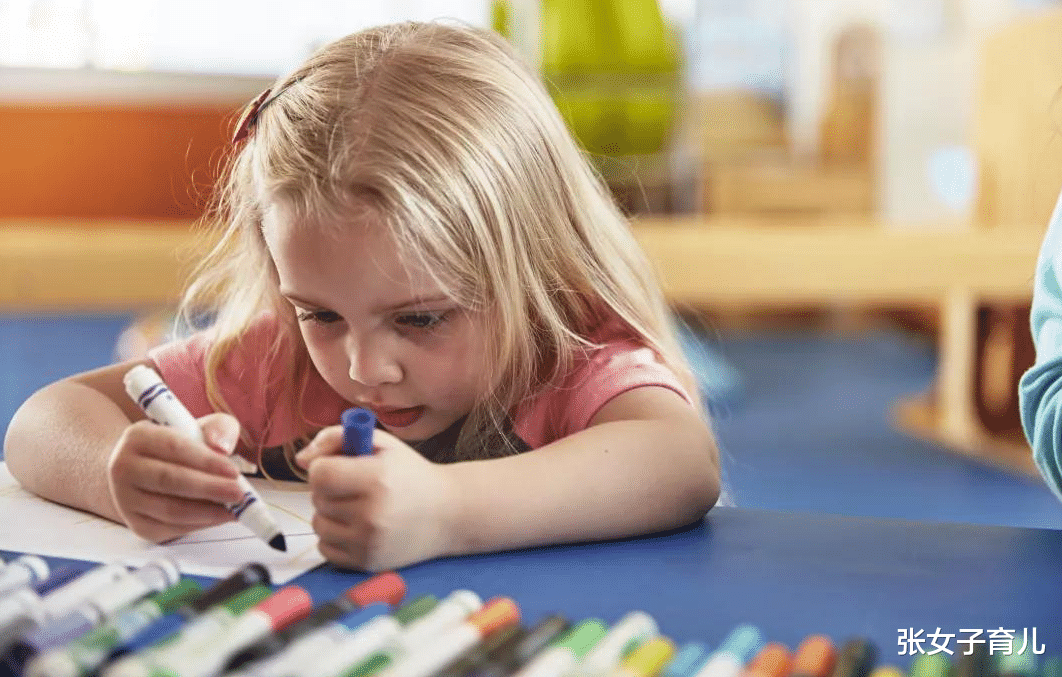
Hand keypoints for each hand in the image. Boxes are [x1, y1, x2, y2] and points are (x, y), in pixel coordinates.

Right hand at [107, 413, 246, 542]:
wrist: (143, 474)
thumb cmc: (178, 449)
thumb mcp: (198, 428)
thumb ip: (217, 428)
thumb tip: (222, 447)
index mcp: (138, 437)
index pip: (174, 447)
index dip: (206, 461)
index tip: (233, 471)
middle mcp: (124, 468)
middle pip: (169, 481)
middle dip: (209, 489)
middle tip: (238, 493)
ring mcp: (127, 500)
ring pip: (171, 510)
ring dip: (208, 511)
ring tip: (235, 508)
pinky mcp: (138, 525)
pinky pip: (172, 529)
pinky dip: (201, 524)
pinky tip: (221, 516)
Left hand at [295, 427, 460, 570]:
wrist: (449, 514)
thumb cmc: (411, 475)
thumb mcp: (382, 444)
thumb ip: (336, 438)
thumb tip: (300, 460)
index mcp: (377, 479)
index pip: (319, 474)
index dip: (324, 466)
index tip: (340, 466)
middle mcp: (371, 514)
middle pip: (317, 498)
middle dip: (330, 489)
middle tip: (357, 486)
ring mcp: (368, 543)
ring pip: (318, 524)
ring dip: (330, 513)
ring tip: (358, 506)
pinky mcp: (366, 563)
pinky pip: (325, 548)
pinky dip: (335, 536)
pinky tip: (357, 527)